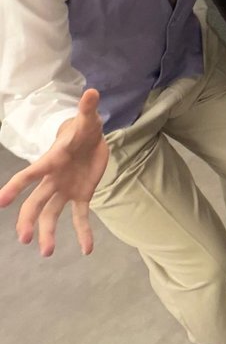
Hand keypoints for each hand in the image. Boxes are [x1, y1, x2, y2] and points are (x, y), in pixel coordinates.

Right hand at [0, 89, 108, 255]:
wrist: (91, 139)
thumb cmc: (83, 129)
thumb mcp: (88, 120)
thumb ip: (88, 109)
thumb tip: (92, 92)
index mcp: (51, 162)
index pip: (30, 175)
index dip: (15, 187)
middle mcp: (53, 180)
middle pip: (35, 202)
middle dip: (28, 220)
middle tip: (24, 239)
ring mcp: (65, 190)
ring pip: (51, 214)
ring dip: (48, 232)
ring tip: (48, 252)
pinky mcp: (81, 196)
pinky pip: (80, 217)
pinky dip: (84, 233)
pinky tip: (88, 249)